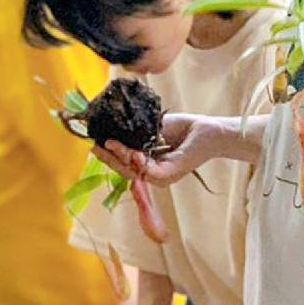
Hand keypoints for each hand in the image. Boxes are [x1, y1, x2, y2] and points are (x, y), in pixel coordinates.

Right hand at [94, 113, 224, 187]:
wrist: (208, 129)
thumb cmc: (183, 128)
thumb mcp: (151, 128)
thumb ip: (133, 133)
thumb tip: (110, 130)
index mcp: (148, 164)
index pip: (123, 164)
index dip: (109, 156)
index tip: (95, 144)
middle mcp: (153, 173)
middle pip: (125, 171)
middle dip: (109, 159)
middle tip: (96, 146)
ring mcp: (162, 176)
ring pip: (134, 172)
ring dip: (120, 158)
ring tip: (111, 143)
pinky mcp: (171, 173)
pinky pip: (150, 172)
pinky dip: (139, 162)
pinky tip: (133, 151)